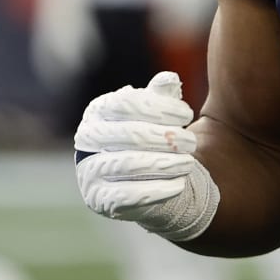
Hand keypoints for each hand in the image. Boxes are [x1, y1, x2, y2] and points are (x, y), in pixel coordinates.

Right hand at [74, 73, 219, 241]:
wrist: (147, 179)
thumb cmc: (152, 138)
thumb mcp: (157, 113)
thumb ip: (161, 96)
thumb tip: (169, 80)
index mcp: (98, 111)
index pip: (125, 103)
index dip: (159, 107)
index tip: (188, 113)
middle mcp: (87, 139)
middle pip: (129, 135)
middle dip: (165, 138)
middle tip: (192, 142)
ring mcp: (88, 170)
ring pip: (128, 164)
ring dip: (164, 164)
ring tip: (190, 163)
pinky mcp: (98, 199)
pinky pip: (127, 196)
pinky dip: (157, 190)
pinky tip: (179, 185)